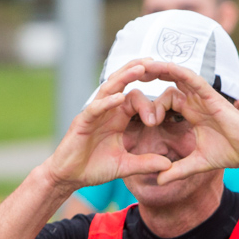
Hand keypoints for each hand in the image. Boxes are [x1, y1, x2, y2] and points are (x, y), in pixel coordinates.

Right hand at [41, 61, 174, 189]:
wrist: (70, 177)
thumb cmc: (95, 168)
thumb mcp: (125, 166)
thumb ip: (146, 163)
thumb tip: (168, 166)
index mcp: (118, 117)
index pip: (135, 98)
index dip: (149, 102)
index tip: (162, 114)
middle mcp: (106, 110)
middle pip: (122, 84)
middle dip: (137, 71)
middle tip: (155, 61)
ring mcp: (93, 114)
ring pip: (109, 90)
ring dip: (124, 78)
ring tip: (140, 68)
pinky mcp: (82, 122)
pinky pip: (95, 108)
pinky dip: (107, 102)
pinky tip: (119, 97)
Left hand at [148, 63, 238, 184]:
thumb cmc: (231, 153)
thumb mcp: (196, 163)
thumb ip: (177, 170)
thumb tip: (159, 180)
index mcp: (192, 113)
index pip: (167, 100)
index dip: (151, 103)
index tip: (137, 112)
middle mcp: (196, 101)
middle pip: (169, 82)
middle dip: (150, 77)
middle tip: (129, 75)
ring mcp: (203, 96)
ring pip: (177, 76)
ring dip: (159, 69)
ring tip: (139, 65)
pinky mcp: (210, 95)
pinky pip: (191, 78)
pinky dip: (176, 70)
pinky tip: (160, 66)